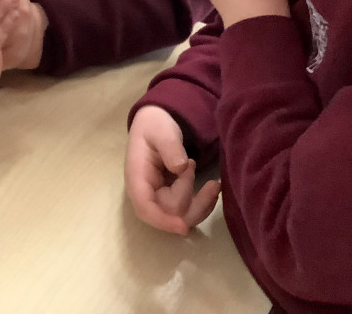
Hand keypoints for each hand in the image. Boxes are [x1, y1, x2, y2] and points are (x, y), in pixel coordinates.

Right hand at [125, 106, 219, 234]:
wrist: (156, 124)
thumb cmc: (155, 126)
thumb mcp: (161, 131)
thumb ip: (170, 147)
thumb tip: (180, 167)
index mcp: (137, 178)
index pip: (145, 208)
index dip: (162, 221)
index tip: (183, 226)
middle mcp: (146, 193)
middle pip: (168, 214)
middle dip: (190, 198)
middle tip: (192, 164)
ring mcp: (159, 198)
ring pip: (182, 217)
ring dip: (202, 205)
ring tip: (214, 184)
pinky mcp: (172, 198)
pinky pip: (188, 211)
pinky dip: (203, 203)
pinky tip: (212, 187)